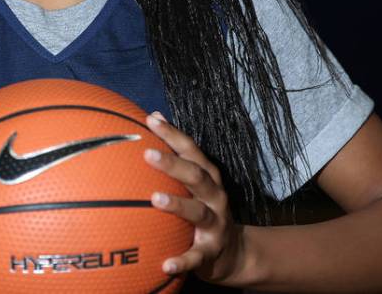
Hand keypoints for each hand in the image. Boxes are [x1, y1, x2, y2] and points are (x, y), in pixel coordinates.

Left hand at [143, 111, 245, 284]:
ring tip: (155, 199)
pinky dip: (182, 261)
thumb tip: (152, 117)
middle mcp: (214, 197)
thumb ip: (175, 157)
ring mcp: (215, 224)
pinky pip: (196, 257)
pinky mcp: (211, 251)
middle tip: (148, 154)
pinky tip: (166, 264)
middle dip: (173, 164)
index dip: (172, 134)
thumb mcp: (194, 184)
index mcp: (208, 177)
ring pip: (198, 212)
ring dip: (177, 205)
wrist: (234, 253)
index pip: (191, 150)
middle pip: (196, 176)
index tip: (151, 120)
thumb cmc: (203, 208)